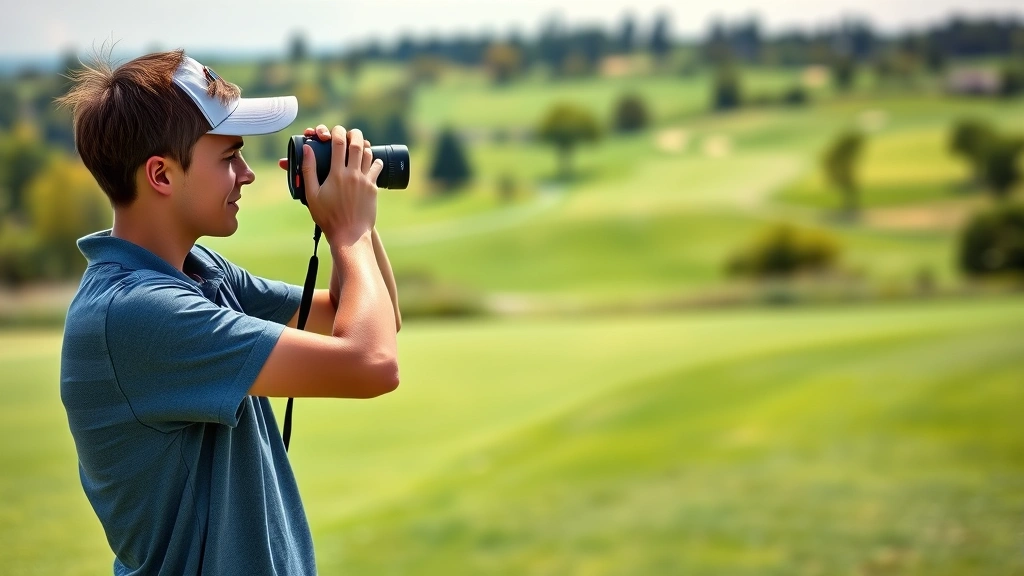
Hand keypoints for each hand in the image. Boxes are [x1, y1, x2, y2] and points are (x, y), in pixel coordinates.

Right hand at [279, 124, 382, 245]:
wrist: (349, 235)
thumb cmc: (328, 217)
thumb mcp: (312, 194)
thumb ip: (308, 170)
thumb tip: (307, 149)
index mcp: (336, 174)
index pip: (339, 143)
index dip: (337, 131)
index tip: (335, 130)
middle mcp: (353, 174)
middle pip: (356, 144)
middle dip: (354, 134)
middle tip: (350, 133)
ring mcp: (365, 180)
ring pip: (368, 154)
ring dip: (364, 146)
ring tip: (359, 145)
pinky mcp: (374, 188)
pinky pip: (377, 168)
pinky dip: (375, 161)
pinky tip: (372, 161)